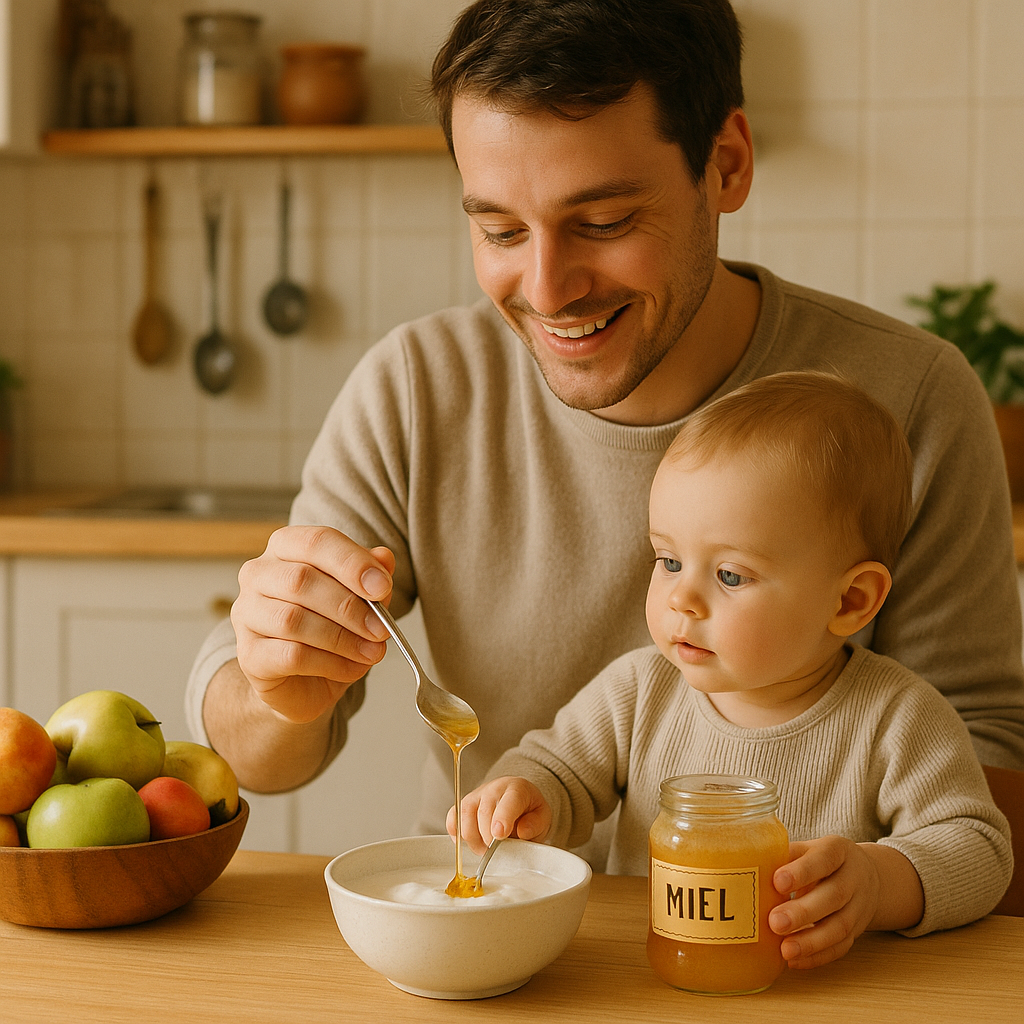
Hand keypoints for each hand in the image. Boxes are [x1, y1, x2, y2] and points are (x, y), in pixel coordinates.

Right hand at [231, 525, 395, 722]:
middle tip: (382, 629)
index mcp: (285, 547)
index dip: (352, 562)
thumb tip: (384, 557)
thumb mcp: (359, 597)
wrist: (301, 680)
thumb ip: (370, 575)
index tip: (382, 587)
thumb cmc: (328, 627)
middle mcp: (257, 574)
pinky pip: (290, 655)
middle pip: (301, 579)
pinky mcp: (247, 654)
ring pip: (293, 619)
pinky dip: (330, 663)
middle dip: (350, 606)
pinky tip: (351, 668)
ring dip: (342, 638)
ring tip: (372, 651)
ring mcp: (246, 613)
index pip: (317, 541)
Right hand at [446, 776, 552, 855]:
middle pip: (484, 812)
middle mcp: (494, 789)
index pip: (508, 802)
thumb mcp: (542, 816)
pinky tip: (468, 842)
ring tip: (485, 850)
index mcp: (517, 789)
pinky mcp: (464, 804)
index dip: (502, 818)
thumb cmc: (529, 809)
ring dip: (473, 840)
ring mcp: (477, 795)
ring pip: (465, 816)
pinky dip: (456, 833)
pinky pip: (453, 818)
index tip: (499, 835)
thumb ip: (535, 824)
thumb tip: (522, 832)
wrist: (518, 797)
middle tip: (496, 853)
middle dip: (488, 838)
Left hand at [769, 836, 883, 969]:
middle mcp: (852, 879)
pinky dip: (818, 956)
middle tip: (775, 922)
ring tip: (785, 950)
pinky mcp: (857, 931)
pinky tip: (795, 961)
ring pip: (840, 926)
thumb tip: (748, 865)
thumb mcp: (808, 849)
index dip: (802, 872)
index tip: (777, 882)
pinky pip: (840, 947)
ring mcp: (858, 907)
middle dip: (803, 912)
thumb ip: (784, 856)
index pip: (823, 859)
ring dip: (811, 941)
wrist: (867, 876)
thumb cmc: (822, 861)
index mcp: (837, 851)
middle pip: (834, 896)